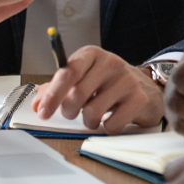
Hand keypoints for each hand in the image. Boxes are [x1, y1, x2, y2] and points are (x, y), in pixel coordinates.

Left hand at [32, 46, 163, 133]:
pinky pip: (112, 125)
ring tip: (95, 116)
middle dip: (70, 111)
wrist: (147, 88)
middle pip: (77, 95)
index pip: (68, 72)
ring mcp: (127, 81)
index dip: (53, 94)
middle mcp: (111, 63)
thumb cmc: (108, 84)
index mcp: (92, 55)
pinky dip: (107, 128)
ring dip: (88, 121)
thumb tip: (36, 104)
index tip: (43, 112)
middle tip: (73, 113)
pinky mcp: (140, 100)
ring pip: (93, 112)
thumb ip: (57, 89)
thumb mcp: (83, 79)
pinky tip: (113, 119)